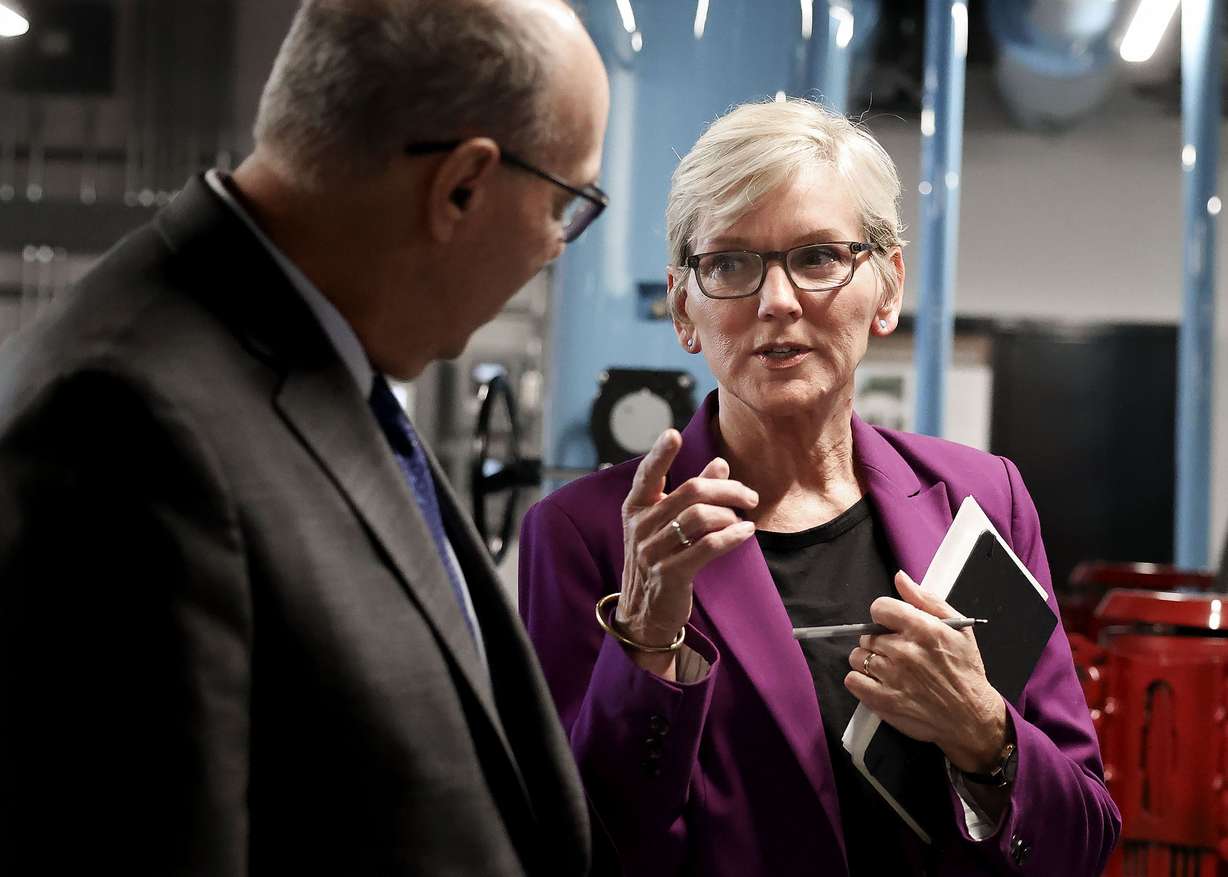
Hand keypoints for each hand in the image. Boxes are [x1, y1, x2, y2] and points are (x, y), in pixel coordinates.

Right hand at [617, 429, 757, 676]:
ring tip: (744, 519)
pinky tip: (746, 532)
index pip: (646, 476)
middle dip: (726, 489)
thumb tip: (721, 463)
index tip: (672, 434)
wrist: (644, 614)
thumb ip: (692, 493)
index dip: (659, 455)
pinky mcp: (669, 574)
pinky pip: (707, 547)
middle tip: (749, 496)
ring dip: (730, 514)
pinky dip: (732, 536)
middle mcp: (640, 527)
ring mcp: (652, 552)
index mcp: (635, 509)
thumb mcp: (668, 526)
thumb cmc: (660, 561)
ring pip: (700, 517)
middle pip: (689, 492)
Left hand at [844, 570, 1007, 772]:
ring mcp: (892, 677)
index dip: (884, 615)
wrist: (971, 717)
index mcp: (923, 630)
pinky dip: (861, 680)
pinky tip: (878, 682)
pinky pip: (852, 680)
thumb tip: (900, 578)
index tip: (892, 625)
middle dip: (879, 640)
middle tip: (896, 651)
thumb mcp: (958, 628)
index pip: (880, 608)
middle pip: (867, 634)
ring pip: (858, 656)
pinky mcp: (883, 700)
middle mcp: (905, 652)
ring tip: (889, 668)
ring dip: (869, 660)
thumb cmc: (965, 670)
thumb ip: (926, 599)